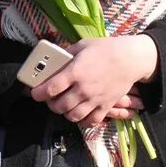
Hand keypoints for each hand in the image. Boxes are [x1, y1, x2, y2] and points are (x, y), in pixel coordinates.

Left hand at [29, 35, 158, 128]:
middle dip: (51, 104)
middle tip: (51, 99)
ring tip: (65, 106)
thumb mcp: (83, 45)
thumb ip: (67, 53)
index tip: (35, 93)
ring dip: (65, 113)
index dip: (38, 93)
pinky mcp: (105, 106)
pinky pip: (90, 121)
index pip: (50, 89)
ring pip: (72, 116)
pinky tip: (80, 113)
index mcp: (75, 72)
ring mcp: (94, 100)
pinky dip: (83, 121)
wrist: (130, 59)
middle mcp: (83, 89)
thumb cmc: (107, 49)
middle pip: (59, 106)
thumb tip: (55, 59)